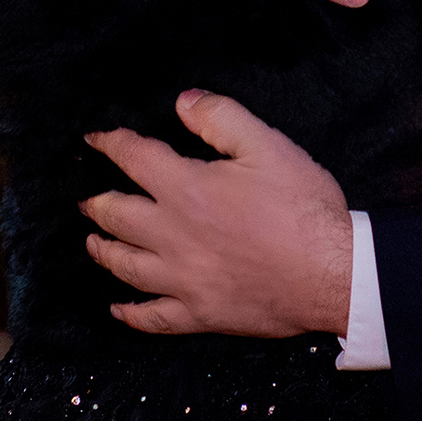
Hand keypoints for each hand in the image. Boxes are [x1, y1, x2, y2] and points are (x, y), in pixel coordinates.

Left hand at [81, 90, 352, 338]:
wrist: (333, 273)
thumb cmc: (303, 208)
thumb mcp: (268, 145)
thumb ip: (221, 117)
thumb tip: (183, 102)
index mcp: (186, 189)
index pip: (134, 159)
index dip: (111, 144)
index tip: (96, 139)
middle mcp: (173, 235)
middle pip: (117, 217)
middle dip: (97, 204)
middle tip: (88, 200)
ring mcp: (183, 279)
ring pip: (126, 266)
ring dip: (104, 251)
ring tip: (93, 242)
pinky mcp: (200, 314)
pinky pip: (153, 318)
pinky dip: (131, 314)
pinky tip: (119, 310)